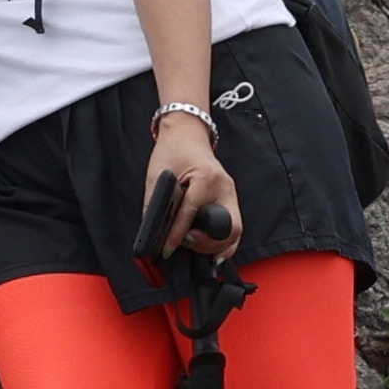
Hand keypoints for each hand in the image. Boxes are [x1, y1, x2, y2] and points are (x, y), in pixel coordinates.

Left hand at [142, 108, 240, 261]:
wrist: (187, 134)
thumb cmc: (172, 151)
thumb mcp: (158, 177)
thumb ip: (156, 206)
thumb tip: (154, 236)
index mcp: (206, 177)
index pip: (192, 214)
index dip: (177, 235)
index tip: (167, 250)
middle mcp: (224, 187)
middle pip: (227, 228)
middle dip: (206, 244)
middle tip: (186, 246)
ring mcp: (231, 194)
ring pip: (235, 232)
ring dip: (217, 247)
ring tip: (196, 252)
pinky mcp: (230, 200)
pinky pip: (233, 227)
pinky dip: (224, 243)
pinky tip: (214, 254)